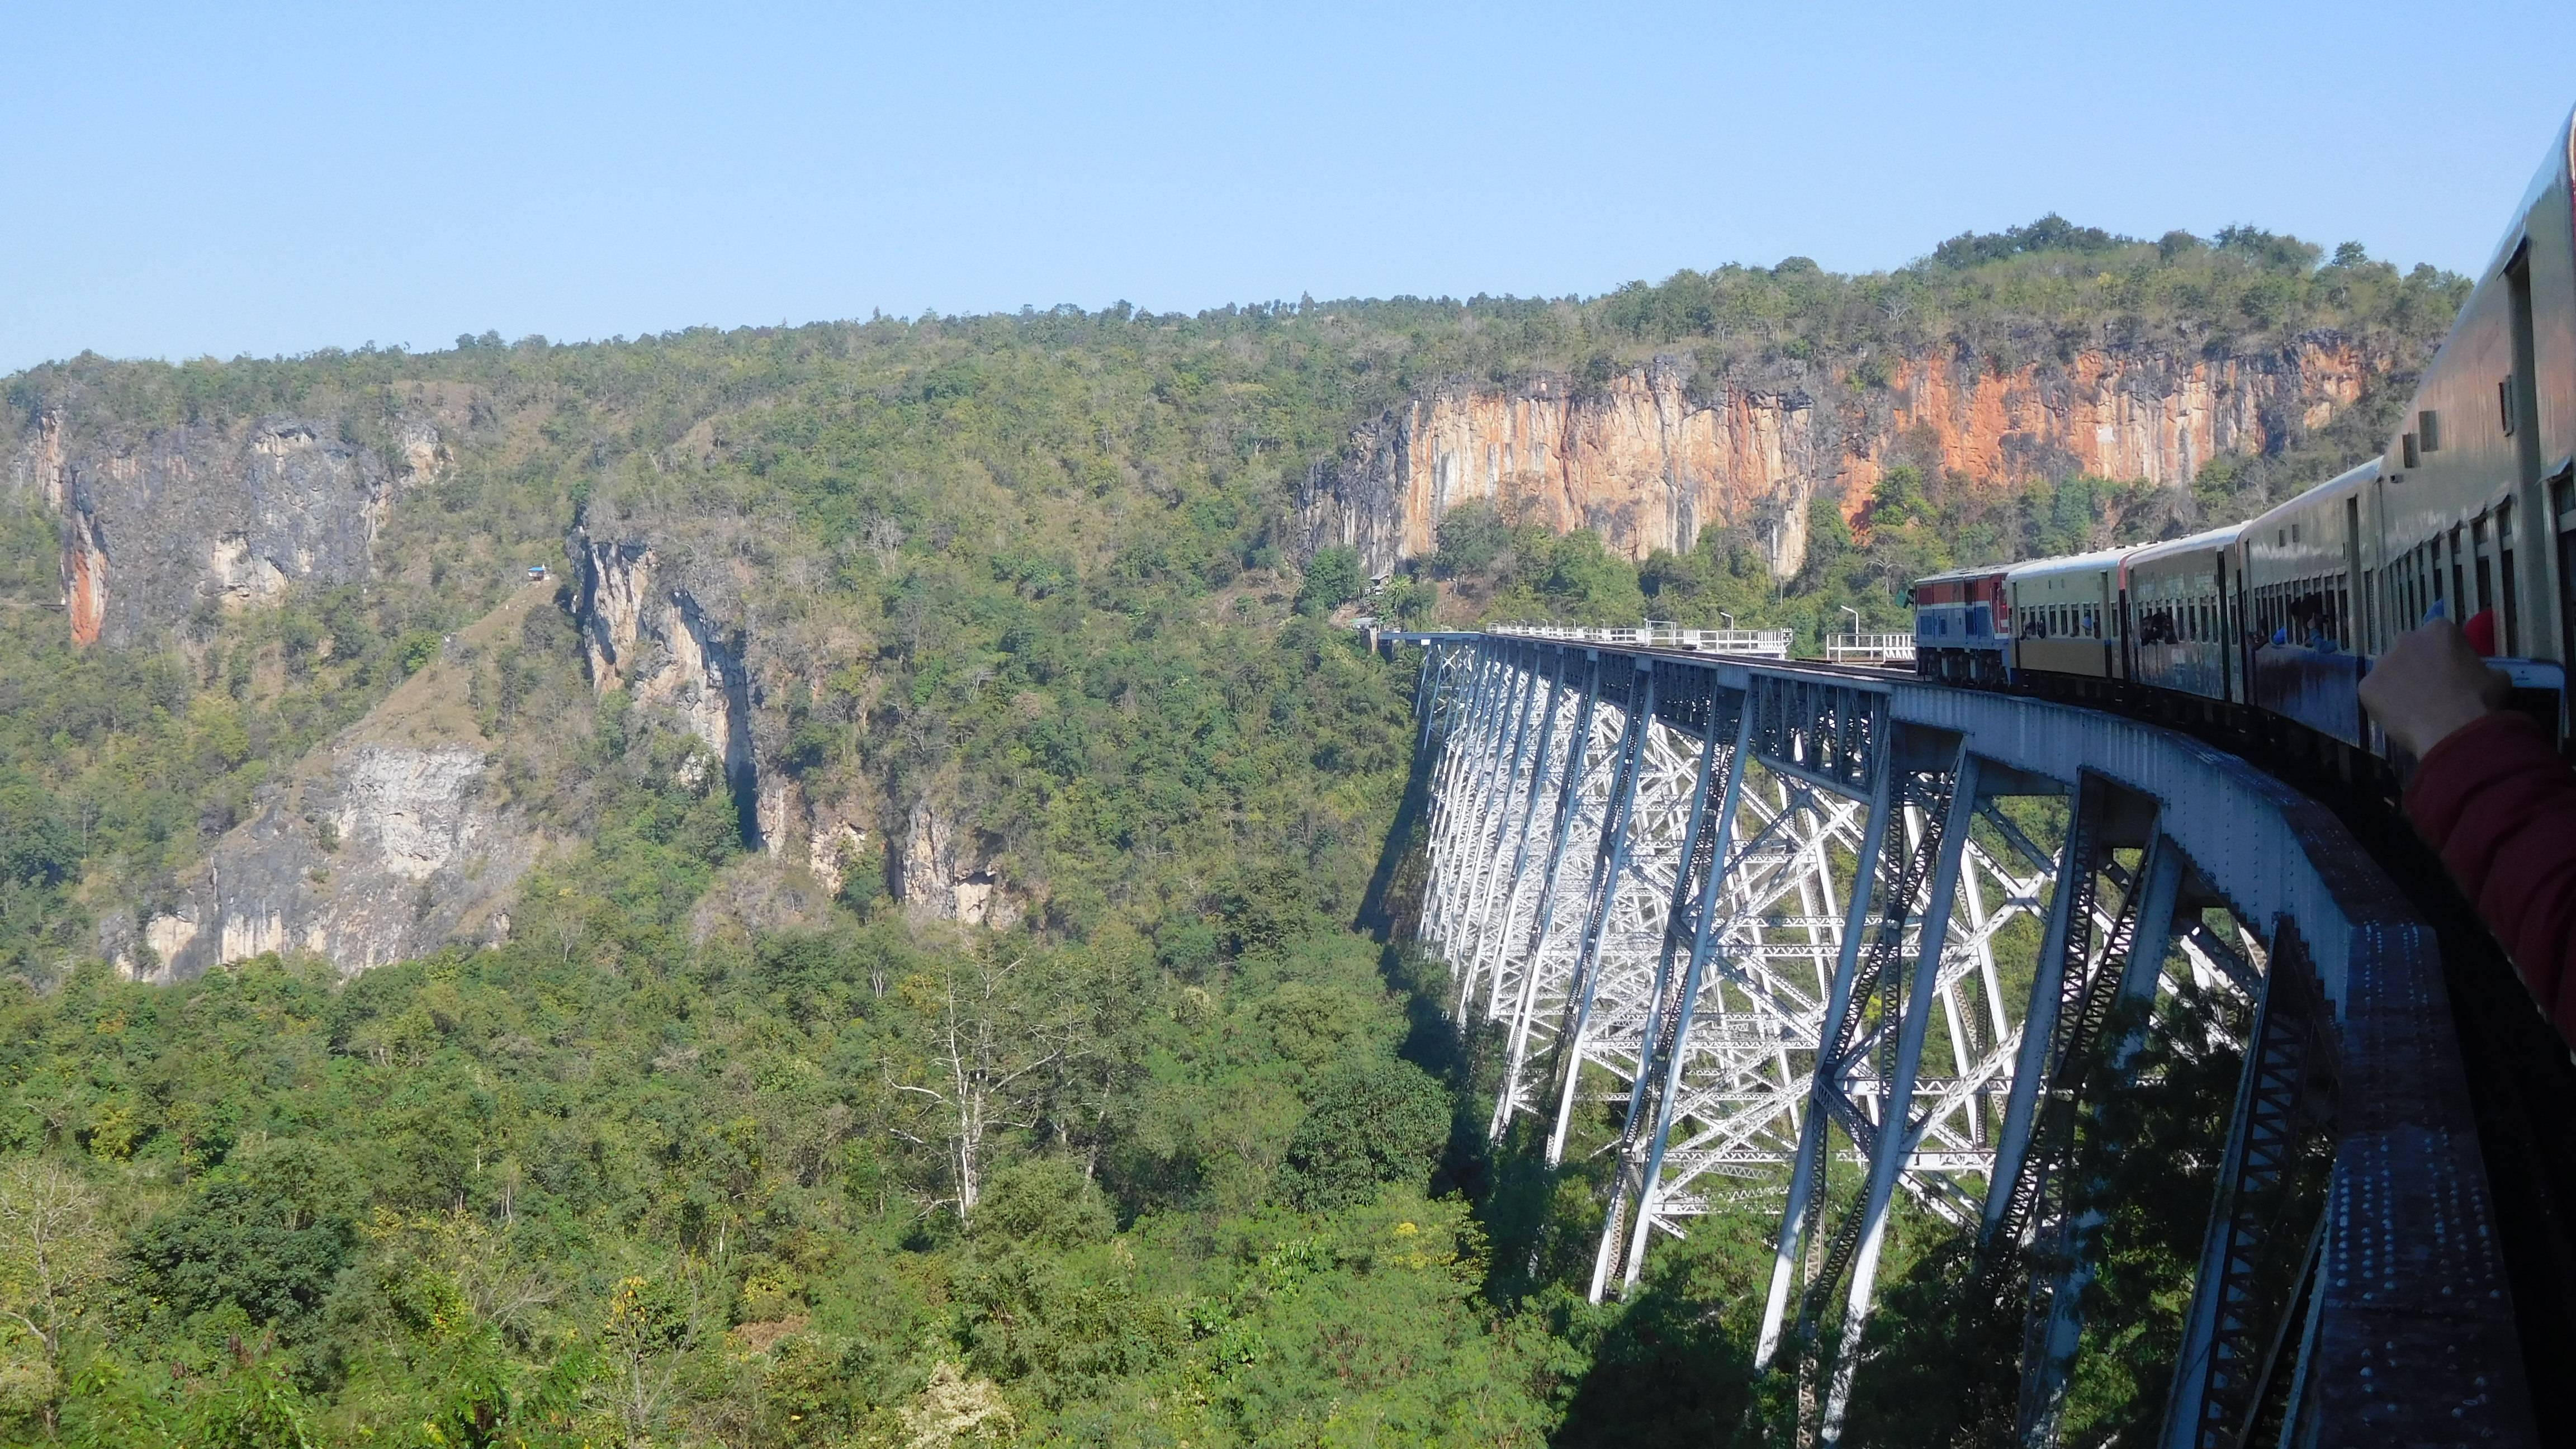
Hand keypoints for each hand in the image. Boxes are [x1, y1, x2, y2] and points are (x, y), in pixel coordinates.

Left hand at [2359, 619, 2509, 758]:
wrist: (2453, 729)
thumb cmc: (2479, 700)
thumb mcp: (2497, 677)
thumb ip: (2482, 667)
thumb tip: (2480, 673)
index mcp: (2439, 630)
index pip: (2439, 637)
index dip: (2445, 656)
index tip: (2450, 672)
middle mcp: (2406, 639)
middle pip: (2409, 649)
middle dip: (2417, 664)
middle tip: (2428, 688)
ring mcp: (2383, 662)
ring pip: (2389, 670)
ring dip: (2398, 683)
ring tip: (2413, 706)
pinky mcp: (2366, 685)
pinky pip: (2374, 692)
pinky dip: (2383, 703)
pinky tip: (2400, 716)